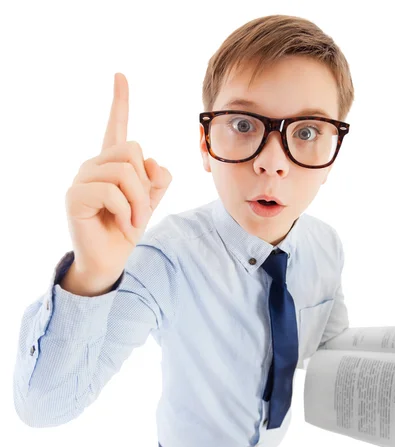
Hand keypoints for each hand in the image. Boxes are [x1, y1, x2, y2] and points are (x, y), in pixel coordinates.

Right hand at [64, 72, 171, 278]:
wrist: (109, 260)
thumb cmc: (125, 229)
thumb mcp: (149, 203)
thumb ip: (156, 181)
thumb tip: (153, 163)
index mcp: (112, 164)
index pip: (117, 128)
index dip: (120, 102)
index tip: (120, 76)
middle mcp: (94, 165)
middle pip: (133, 150)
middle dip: (146, 185)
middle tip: (142, 212)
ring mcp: (82, 178)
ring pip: (125, 172)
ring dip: (139, 202)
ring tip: (133, 222)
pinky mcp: (75, 195)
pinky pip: (113, 191)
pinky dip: (127, 212)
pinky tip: (123, 226)